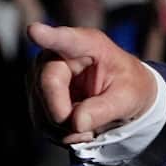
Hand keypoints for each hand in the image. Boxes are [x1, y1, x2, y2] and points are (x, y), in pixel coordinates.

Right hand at [28, 23, 157, 144]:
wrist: (124, 96)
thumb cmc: (130, 86)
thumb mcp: (129, 97)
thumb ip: (105, 109)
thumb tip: (76, 123)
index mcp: (88, 45)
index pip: (65, 40)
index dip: (48, 36)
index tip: (35, 31)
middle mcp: (58, 55)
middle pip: (47, 86)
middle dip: (66, 115)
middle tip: (90, 129)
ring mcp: (42, 74)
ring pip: (41, 110)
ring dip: (66, 130)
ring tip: (90, 128)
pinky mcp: (38, 95)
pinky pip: (42, 123)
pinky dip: (61, 134)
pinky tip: (79, 129)